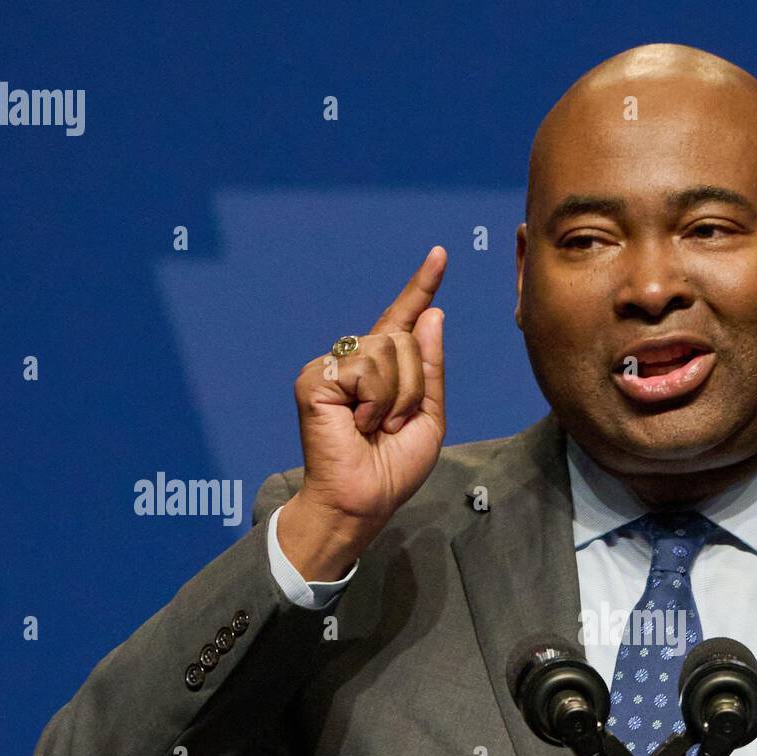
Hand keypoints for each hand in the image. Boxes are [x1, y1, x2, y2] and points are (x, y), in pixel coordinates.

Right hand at [281, 246, 446, 577]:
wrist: (362, 500)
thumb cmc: (392, 468)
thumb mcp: (428, 416)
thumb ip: (431, 368)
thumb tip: (433, 314)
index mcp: (383, 371)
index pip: (404, 321)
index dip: (421, 288)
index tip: (440, 255)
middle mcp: (355, 362)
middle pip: (406, 340)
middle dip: (414, 387)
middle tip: (392, 425)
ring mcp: (333, 367)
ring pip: (390, 353)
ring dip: (397, 398)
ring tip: (376, 427)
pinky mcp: (315, 378)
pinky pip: (367, 370)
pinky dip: (375, 403)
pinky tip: (358, 424)